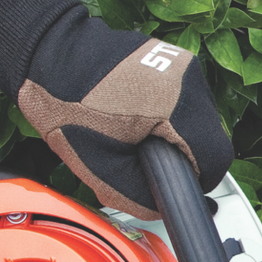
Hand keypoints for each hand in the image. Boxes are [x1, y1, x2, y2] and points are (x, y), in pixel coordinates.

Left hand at [0, 0, 232, 218]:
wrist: (46, 54)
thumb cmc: (64, 105)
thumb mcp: (98, 168)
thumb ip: (137, 196)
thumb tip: (161, 206)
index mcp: (175, 105)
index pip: (215, 159)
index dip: (193, 180)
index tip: (167, 183)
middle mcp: (187, 79)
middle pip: (209, 138)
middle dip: (181, 156)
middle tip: (141, 159)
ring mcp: (182, 64)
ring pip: (198, 119)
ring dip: (175, 134)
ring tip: (133, 133)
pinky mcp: (171, 58)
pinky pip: (184, 99)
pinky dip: (166, 113)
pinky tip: (133, 113)